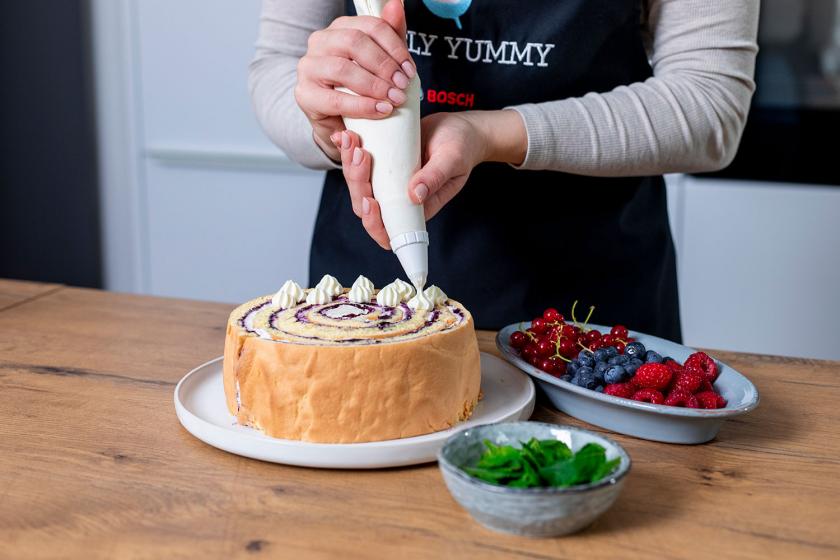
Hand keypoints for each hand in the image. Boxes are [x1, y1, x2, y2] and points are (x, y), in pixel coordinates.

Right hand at [294, 0, 415, 161]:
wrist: (340, 123)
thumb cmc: (360, 91)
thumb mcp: (380, 63)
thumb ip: (390, 35)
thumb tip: (397, 4)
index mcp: (339, 29)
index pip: (369, 26)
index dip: (394, 46)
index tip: (409, 70)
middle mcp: (320, 42)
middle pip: (354, 42)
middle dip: (384, 64)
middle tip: (403, 85)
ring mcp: (309, 67)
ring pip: (343, 68)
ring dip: (374, 85)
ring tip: (394, 98)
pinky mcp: (305, 95)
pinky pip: (335, 99)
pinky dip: (362, 106)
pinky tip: (380, 109)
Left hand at [332, 110, 526, 248]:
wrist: (461, 128)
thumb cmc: (462, 147)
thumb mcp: (452, 159)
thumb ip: (435, 177)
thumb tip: (414, 196)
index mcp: (418, 207)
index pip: (390, 230)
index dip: (374, 223)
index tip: (370, 202)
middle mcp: (400, 198)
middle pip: (366, 205)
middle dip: (357, 183)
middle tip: (359, 154)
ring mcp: (389, 182)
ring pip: (360, 183)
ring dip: (350, 165)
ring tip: (350, 139)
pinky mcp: (383, 164)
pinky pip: (361, 164)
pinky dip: (349, 152)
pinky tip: (344, 135)